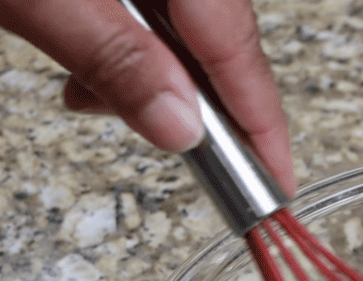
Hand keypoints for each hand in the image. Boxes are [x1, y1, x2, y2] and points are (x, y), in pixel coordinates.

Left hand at [0, 0, 295, 195]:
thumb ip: (111, 57)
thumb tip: (178, 125)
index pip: (235, 45)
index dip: (261, 121)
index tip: (276, 181)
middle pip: (215, 32)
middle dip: (196, 100)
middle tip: (194, 159)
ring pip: (179, 22)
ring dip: (150, 72)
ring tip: (95, 96)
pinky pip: (146, 4)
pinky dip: (122, 39)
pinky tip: (86, 54)